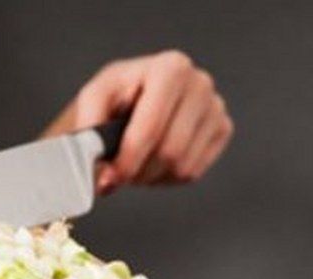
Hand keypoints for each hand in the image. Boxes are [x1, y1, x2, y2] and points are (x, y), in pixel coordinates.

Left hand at [68, 51, 233, 191]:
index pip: (152, 127)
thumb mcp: (94, 99)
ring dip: (151, 176)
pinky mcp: (222, 129)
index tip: (110, 177)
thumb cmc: (117, 95)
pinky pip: (193, 172)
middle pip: (170, 151)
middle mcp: (199, 83)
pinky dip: (167, 176)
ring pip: (182, 167)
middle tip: (119, 172)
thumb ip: (90, 125)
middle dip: (138, 170)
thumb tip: (92, 159)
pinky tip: (154, 160)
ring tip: (135, 162)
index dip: (128, 159)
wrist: (133, 97)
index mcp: (170, 68)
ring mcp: (215, 107)